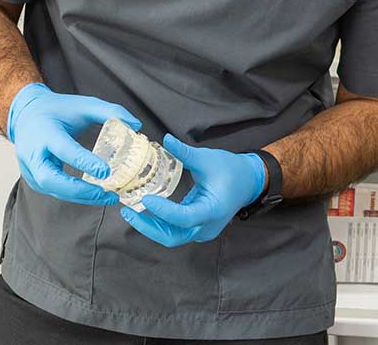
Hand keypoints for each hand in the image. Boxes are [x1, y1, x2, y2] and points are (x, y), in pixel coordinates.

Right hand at [7, 82, 141, 206]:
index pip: (64, 150)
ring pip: (53, 190)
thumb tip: (136, 125)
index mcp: (45, 132)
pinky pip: (54, 191)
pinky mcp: (33, 178)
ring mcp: (30, 168)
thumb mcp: (83, 105)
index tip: (105, 172)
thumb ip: (110, 111)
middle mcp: (33, 152)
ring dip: (80, 197)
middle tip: (107, 193)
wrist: (27, 115)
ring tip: (107, 197)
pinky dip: (74, 195)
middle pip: (51, 179)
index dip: (84, 162)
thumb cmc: (57, 110)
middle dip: (80, 190)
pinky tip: (93, 195)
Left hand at [120, 135, 265, 246]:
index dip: (163, 211)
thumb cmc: (232, 170)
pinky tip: (146, 212)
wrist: (249, 181)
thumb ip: (185, 153)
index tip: (146, 199)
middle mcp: (207, 226)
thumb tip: (165, 140)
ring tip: (131, 212)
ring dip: (151, 227)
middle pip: (173, 236)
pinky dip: (160, 224)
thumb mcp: (207, 159)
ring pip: (172, 237)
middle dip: (148, 227)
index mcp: (213, 210)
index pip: (184, 218)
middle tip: (128, 213)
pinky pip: (176, 231)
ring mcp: (203, 230)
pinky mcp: (198, 228)